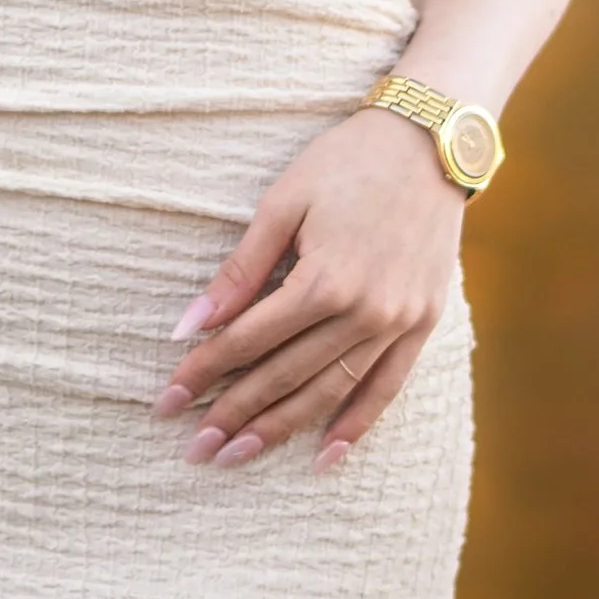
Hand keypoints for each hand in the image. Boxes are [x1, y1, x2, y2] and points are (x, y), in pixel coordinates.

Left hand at [151, 104, 463, 473]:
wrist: (432, 141)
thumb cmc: (347, 161)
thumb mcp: (284, 202)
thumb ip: (240, 270)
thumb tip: (190, 326)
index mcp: (325, 278)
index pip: (249, 340)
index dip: (203, 372)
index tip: (166, 402)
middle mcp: (365, 311)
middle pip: (285, 376)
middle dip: (233, 414)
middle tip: (193, 448)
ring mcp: (399, 322)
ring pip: (330, 392)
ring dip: (281, 429)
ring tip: (238, 456)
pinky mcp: (423, 323)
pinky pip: (387, 388)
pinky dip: (356, 425)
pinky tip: (323, 457)